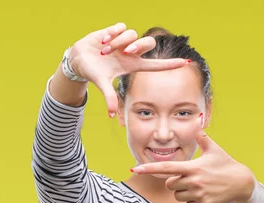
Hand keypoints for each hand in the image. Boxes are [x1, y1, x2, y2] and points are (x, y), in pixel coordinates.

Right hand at [69, 22, 190, 116]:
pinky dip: (113, 33)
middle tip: (125, 51)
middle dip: (138, 46)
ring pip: (132, 34)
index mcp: (132, 65)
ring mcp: (124, 41)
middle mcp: (130, 52)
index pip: (155, 65)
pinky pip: (121, 27)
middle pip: (148, 43)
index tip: (185, 63)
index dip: (170, 64)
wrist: (79, 59)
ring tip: (105, 50)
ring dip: (118, 42)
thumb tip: (110, 115)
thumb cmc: (93, 72)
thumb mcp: (101, 84)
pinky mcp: (115, 31)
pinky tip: (104, 40)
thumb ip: (108, 97)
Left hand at [131, 117, 256, 202]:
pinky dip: (192, 200)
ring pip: (177, 195)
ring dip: (183, 191)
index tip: (135, 169)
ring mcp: (198, 194)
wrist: (242, 183)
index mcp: (193, 167)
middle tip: (190, 177)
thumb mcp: (214, 149)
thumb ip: (202, 137)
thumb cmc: (225, 164)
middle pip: (170, 184)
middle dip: (176, 181)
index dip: (149, 168)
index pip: (166, 168)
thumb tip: (198, 120)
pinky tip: (203, 193)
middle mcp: (194, 181)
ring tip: (198, 185)